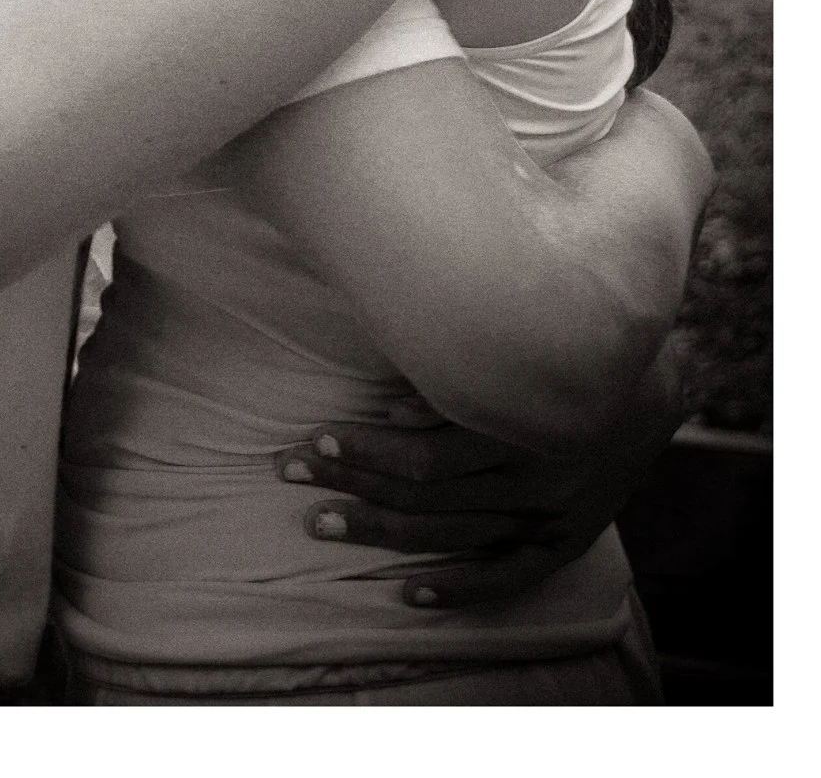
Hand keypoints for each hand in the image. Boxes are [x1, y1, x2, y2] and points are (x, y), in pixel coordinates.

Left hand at [276, 341, 684, 609]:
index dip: (366, 451)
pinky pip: (506, 577)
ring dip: (382, 529)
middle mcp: (536, 481)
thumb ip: (455, 384)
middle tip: (291, 471)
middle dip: (353, 482)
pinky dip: (458, 588)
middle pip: (427, 495)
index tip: (314, 439)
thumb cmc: (564, 350)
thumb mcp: (515, 354)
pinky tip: (407, 591)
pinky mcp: (566, 543)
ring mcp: (551, 518)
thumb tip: (390, 414)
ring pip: (453, 534)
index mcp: (521, 427)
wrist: (651, 385)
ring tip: (321, 521)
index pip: (426, 458)